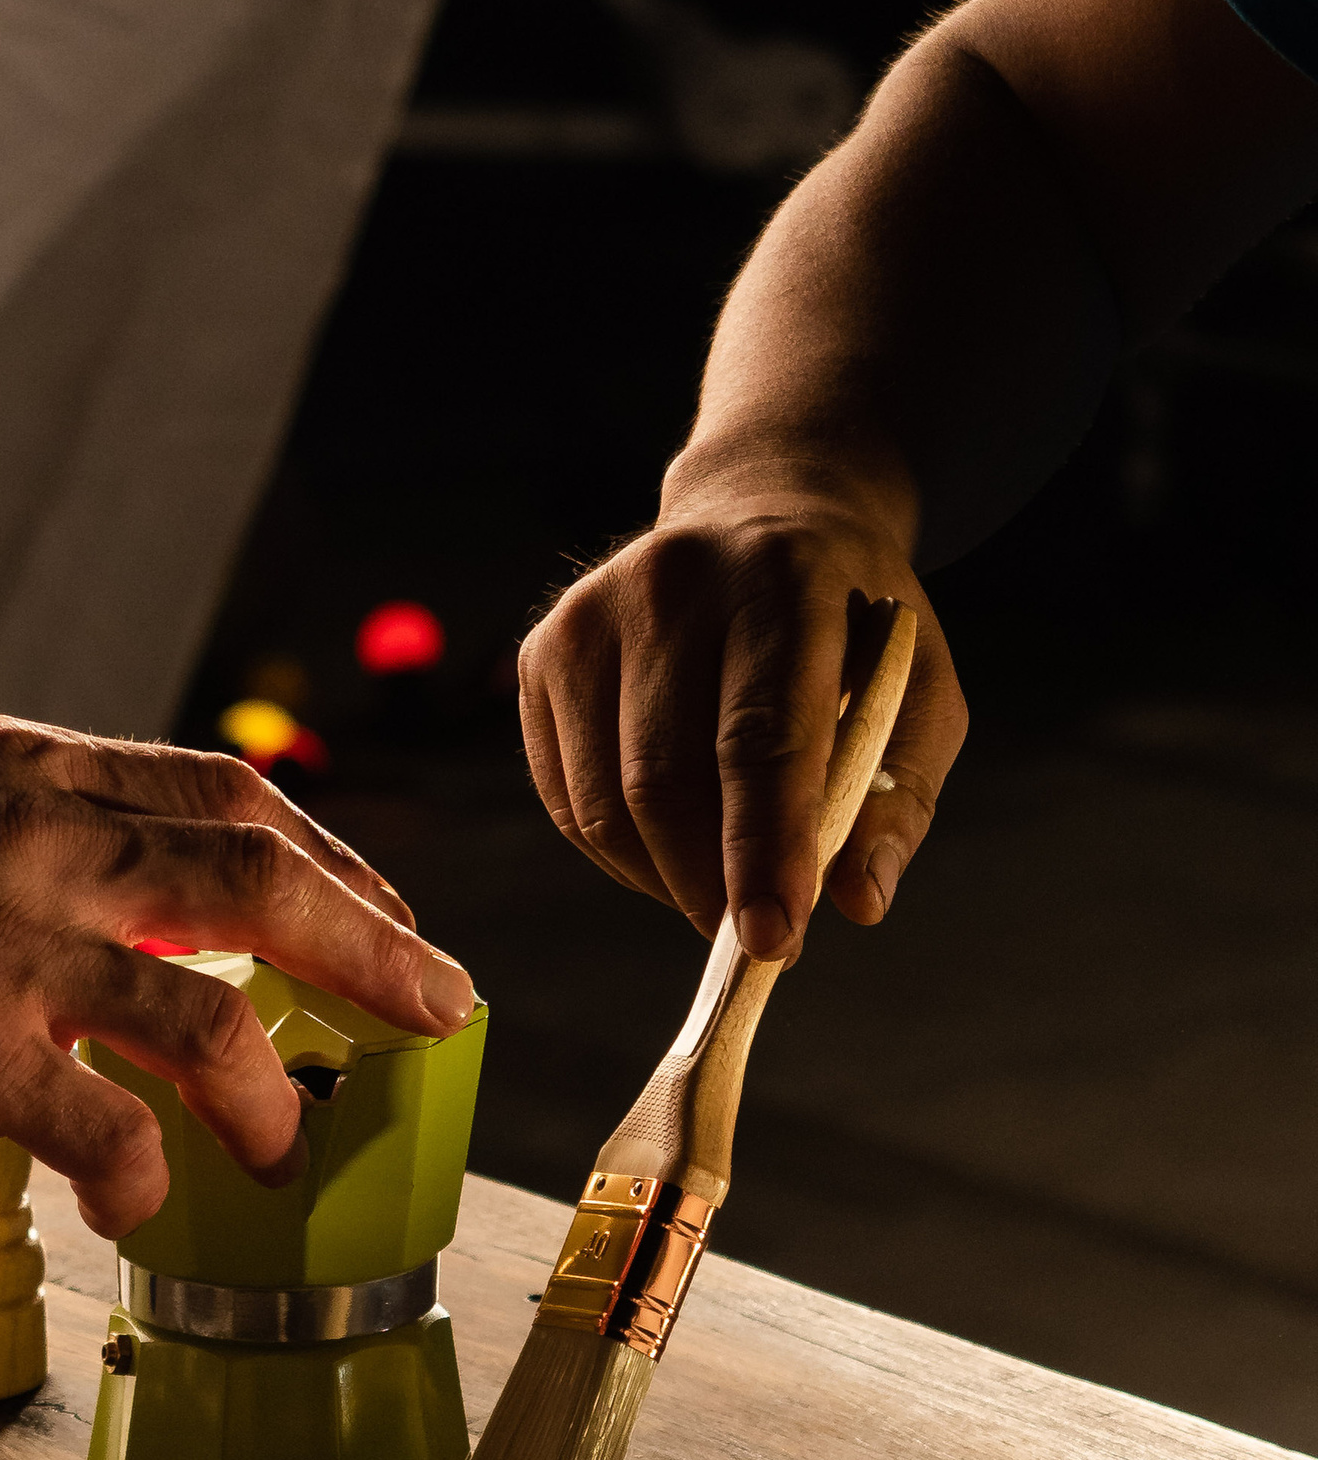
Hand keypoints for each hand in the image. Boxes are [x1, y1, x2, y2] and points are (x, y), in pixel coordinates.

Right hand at [0, 715, 477, 1236]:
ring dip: (271, 1095)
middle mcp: (43, 843)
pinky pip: (102, 1127)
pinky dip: (145, 1175)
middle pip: (262, 885)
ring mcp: (6, 948)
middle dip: (374, 954)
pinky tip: (141, 1205)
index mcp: (36, 771)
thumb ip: (18, 825)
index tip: (384, 912)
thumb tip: (96, 886)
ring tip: (290, 1150)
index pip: (227, 794)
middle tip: (436, 1015)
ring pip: (208, 1017)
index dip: (330, 859)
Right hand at [516, 490, 967, 958]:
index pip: (760, 738)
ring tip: (720, 893)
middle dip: (710, 887)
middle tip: (757, 938)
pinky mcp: (543, 653)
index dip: (765, 851)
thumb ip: (898, 795)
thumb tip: (858, 902)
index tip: (776, 940)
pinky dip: (621, 854)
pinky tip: (671, 851)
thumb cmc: (849, 623)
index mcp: (780, 577)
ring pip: (605, 805)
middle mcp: (670, 582)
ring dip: (665, 881)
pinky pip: (567, 799)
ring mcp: (589, 615)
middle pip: (666, 782)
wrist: (760, 519)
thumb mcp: (916, 690)